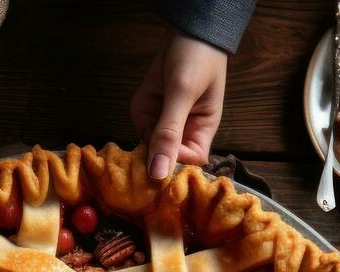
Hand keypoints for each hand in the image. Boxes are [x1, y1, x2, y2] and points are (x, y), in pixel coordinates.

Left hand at [130, 31, 228, 178]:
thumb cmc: (197, 58)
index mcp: (202, 130)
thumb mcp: (183, 93)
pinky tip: (146, 98)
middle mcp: (182, 130)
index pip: (188, 163)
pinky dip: (137, 115)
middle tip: (142, 148)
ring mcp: (163, 120)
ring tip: (150, 110)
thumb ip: (169, 132)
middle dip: (151, 155)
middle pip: (164, 157)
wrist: (188, 28)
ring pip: (147, 142)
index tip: (158, 158)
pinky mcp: (148, 109)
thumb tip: (159, 173)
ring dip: (142, 131)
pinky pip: (138, 122)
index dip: (175, 165)